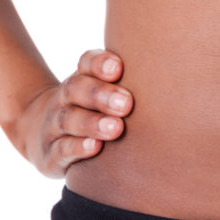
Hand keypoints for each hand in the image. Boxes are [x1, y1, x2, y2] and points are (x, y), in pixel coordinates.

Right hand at [14, 49, 132, 177]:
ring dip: (92, 124)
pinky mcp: (49, 156)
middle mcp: (64, 99)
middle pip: (77, 89)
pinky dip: (76, 148)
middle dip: (101, 95)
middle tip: (126, 103)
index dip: (99, 64)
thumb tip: (179, 75)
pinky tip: (94, 148)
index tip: (118, 68)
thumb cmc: (94, 110)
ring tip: (115, 128)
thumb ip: (132, 83)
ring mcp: (54, 126)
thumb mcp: (107, 92)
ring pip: (68, 120)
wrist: (40, 134)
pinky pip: (61, 151)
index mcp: (81, 78)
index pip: (86, 63)